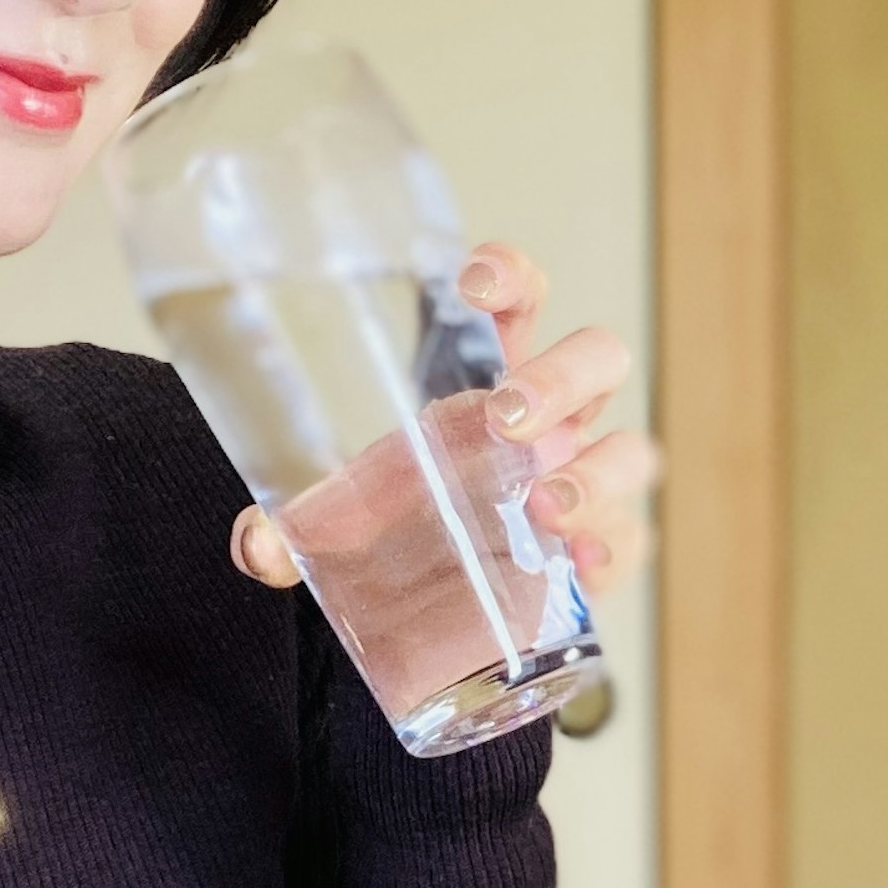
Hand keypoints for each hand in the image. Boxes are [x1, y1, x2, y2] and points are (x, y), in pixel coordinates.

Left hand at [227, 241, 658, 592]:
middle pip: (597, 360)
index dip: (510, 278)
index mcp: (494, 379)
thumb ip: (293, 528)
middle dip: (563, 377)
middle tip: (510, 416)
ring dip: (595, 472)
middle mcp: (556, 422)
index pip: (520, 303)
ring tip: (544, 505)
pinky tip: (579, 563)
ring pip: (631, 451)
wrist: (446, 610)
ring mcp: (588, 481)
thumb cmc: (411, 526)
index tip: (473, 283)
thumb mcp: (343, 519)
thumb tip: (256, 544)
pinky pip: (631, 538)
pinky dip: (610, 547)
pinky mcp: (603, 551)